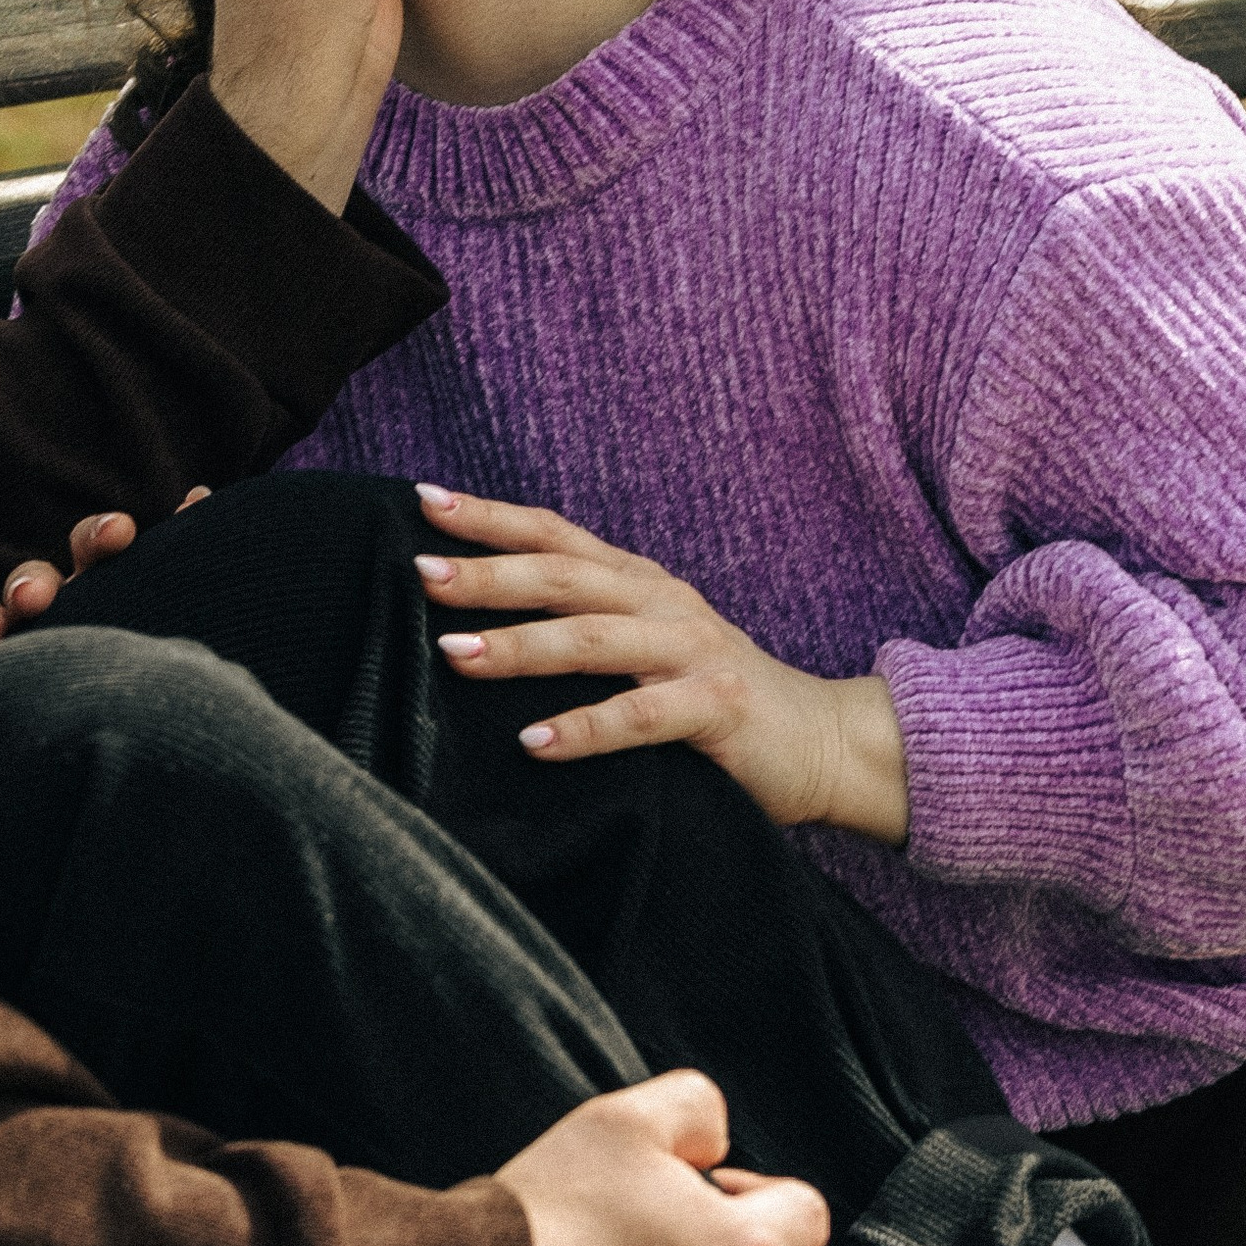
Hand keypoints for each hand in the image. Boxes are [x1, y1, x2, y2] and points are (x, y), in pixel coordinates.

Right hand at [0, 499, 199, 690]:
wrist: (151, 734)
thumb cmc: (169, 662)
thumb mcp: (182, 605)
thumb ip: (188, 553)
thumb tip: (201, 494)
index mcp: (103, 587)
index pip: (94, 548)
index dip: (100, 537)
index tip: (121, 533)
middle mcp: (55, 614)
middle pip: (30, 584)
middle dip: (30, 585)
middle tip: (35, 600)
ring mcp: (19, 654)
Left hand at [414, 485, 911, 842]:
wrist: (824, 742)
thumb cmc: (714, 702)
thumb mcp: (647, 650)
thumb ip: (584, 631)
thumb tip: (476, 633)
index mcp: (639, 584)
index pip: (556, 535)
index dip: (492, 517)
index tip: (424, 501)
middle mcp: (662, 605)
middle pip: (565, 575)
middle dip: (489, 573)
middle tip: (420, 574)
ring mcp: (693, 653)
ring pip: (595, 640)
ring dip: (523, 645)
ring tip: (456, 652)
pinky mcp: (719, 708)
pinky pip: (641, 718)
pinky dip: (585, 728)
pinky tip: (533, 743)